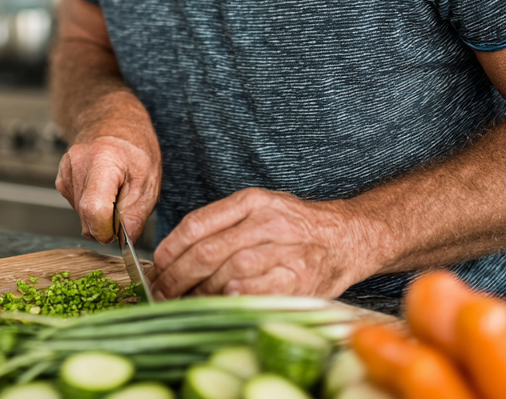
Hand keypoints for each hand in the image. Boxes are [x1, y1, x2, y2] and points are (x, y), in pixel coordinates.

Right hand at [56, 133, 159, 243]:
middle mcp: (78, 164)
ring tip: (115, 192)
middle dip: (106, 223)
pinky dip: (92, 206)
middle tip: (124, 206)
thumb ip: (136, 214)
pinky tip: (102, 189)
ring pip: (81, 214)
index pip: (94, 210)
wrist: (116, 124)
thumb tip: (124, 239)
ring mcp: (66, 171)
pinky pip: (77, 206)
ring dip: (100, 214)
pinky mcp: (62, 179)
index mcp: (103, 160)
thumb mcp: (149, 181)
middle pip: (86, 215)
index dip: (106, 229)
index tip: (117, 232)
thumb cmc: (135, 148)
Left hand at [151, 188, 373, 299]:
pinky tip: (220, 302)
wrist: (348, 237)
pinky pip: (256, 290)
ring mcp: (285, 250)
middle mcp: (268, 222)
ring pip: (228, 273)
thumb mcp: (259, 209)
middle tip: (162, 292)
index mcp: (253, 201)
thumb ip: (222, 225)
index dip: (171, 248)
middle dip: (177, 277)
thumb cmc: (295, 227)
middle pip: (208, 252)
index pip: (198, 223)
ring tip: (185, 301)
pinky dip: (233, 299)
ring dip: (200, 292)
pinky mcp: (300, 278)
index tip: (157, 266)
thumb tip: (175, 257)